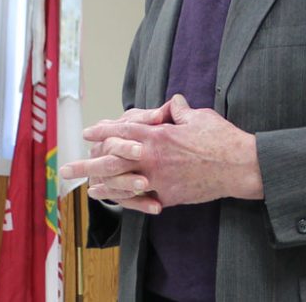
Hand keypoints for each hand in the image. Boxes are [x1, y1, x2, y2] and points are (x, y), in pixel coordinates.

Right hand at [59, 102, 173, 214]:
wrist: (137, 151)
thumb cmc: (142, 131)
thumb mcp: (143, 121)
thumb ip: (151, 117)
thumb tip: (163, 112)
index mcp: (109, 138)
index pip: (112, 142)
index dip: (125, 147)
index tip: (140, 150)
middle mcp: (104, 157)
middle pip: (110, 165)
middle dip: (126, 174)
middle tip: (143, 177)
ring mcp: (109, 177)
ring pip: (115, 185)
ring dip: (131, 187)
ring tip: (147, 188)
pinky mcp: (120, 193)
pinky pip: (128, 201)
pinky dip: (142, 204)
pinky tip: (156, 207)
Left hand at [81, 94, 263, 206]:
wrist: (239, 166)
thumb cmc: (220, 138)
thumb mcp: (197, 116)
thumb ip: (178, 111)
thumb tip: (172, 103)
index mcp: (157, 135)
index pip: (123, 131)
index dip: (103, 131)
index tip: (87, 132)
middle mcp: (152, 158)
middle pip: (112, 160)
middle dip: (87, 164)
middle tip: (66, 169)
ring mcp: (159, 180)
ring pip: (123, 183)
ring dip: (102, 185)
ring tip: (85, 189)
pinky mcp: (169, 196)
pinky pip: (142, 199)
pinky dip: (127, 200)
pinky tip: (116, 202)